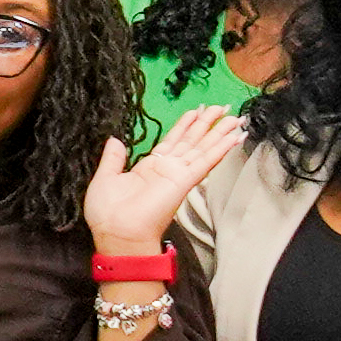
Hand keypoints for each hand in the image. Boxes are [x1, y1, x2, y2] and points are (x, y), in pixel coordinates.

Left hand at [81, 105, 237, 258]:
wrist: (117, 233)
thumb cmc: (108, 213)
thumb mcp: (106, 178)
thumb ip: (113, 158)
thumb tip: (114, 140)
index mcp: (149, 168)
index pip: (172, 141)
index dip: (185, 125)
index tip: (197, 111)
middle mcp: (168, 170)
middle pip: (192, 141)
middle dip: (207, 124)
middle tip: (222, 107)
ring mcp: (178, 175)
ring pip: (203, 148)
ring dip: (219, 133)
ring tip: (234, 117)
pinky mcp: (184, 181)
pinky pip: (205, 162)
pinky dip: (220, 149)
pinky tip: (234, 138)